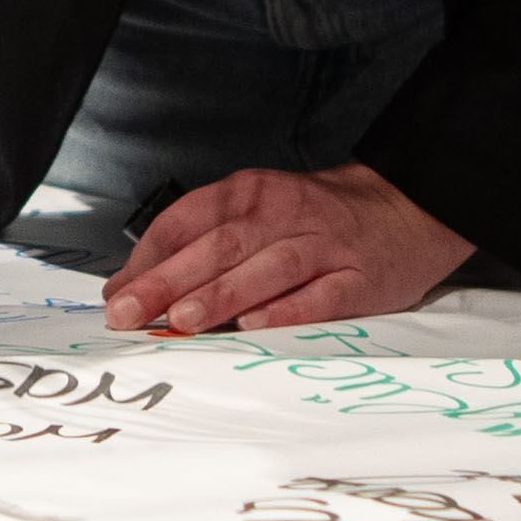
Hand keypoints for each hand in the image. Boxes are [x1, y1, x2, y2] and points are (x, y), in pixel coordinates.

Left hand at [104, 163, 471, 334]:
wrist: (404, 211)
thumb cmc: (315, 221)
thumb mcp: (254, 215)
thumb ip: (196, 245)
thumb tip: (129, 285)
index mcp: (250, 194)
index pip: (187, 221)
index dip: (148, 258)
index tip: (116, 294)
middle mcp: (284, 214)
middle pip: (219, 245)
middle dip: (168, 281)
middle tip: (129, 312)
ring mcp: (323, 246)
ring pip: (266, 267)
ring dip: (221, 293)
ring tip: (182, 318)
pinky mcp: (358, 279)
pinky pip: (319, 295)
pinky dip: (287, 310)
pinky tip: (256, 326)